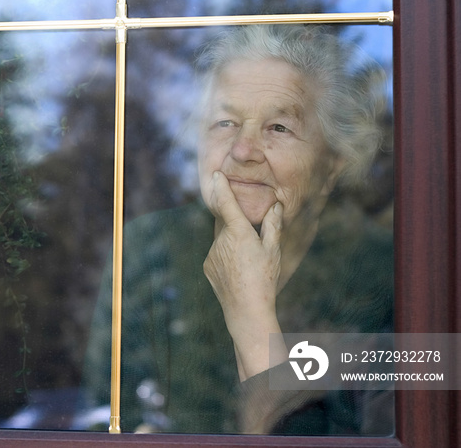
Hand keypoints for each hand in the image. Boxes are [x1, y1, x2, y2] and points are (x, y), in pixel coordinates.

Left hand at [203, 171, 286, 378]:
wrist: (246, 309)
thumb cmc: (264, 277)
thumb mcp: (273, 249)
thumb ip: (272, 225)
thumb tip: (275, 206)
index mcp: (238, 232)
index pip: (226, 202)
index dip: (221, 186)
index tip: (217, 174)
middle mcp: (220, 240)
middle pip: (225, 221)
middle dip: (233, 220)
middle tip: (248, 231)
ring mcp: (212, 253)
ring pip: (221, 238)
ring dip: (231, 241)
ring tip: (247, 259)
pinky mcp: (208, 266)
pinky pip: (216, 252)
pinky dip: (226, 254)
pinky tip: (239, 269)